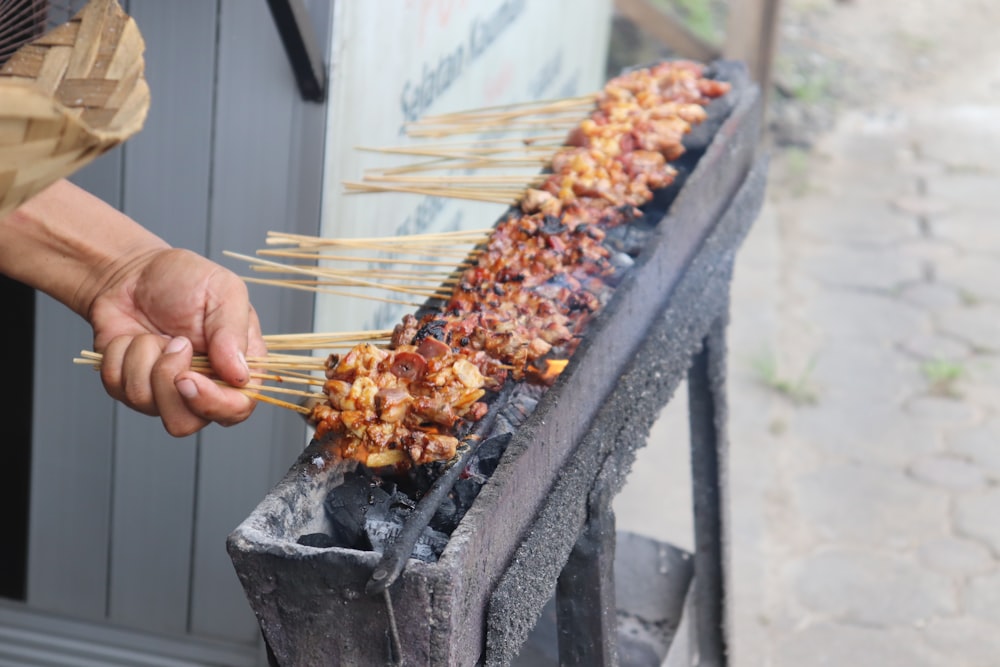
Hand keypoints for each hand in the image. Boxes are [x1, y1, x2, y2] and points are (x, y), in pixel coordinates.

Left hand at [88, 247, 266, 435]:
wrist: (133, 273)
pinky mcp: (130, 386)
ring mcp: (164, 391)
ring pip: (147, 405)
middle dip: (167, 384)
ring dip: (143, 360)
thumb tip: (240, 375)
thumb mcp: (224, 290)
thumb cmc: (186, 278)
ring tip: (154, 334)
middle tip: (170, 344)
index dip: (212, 403)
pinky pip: (118, 389)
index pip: (236, 409)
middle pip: (186, 423)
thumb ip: (234, 331)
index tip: (187, 378)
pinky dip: (121, 356)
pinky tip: (132, 338)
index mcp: (237, 368)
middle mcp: (203, 386)